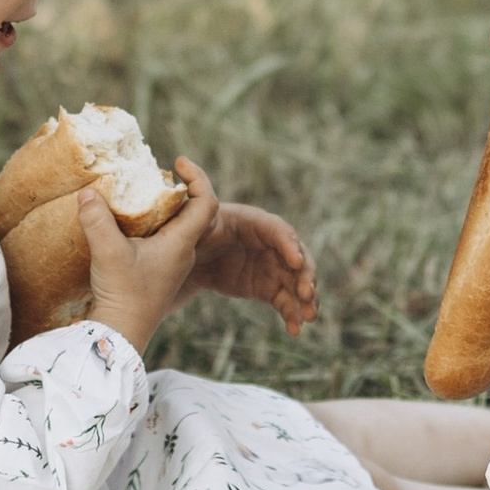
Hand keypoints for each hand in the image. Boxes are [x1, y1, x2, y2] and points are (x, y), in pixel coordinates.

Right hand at [81, 163, 219, 357]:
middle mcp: (183, 253)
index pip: (207, 203)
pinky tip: (128, 224)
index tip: (177, 162)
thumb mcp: (108, 252)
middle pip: (194, 212)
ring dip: (163, 208)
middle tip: (155, 176)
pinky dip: (151, 225)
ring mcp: (171, 265)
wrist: (119, 338)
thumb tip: (88, 192)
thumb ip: (97, 219)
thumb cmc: (123, 296)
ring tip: (140, 194)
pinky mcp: (157, 273)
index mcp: (181, 244)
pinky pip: (163, 240)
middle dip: (178, 189)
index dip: (198, 177)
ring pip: (178, 227)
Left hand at [177, 181, 318, 334]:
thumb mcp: (189, 214)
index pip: (276, 228)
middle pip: (296, 255)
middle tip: (308, 294)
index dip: (287, 243)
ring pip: (296, 280)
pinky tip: (295, 330)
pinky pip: (285, 301)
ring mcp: (270, 265)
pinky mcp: (268, 286)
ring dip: (305, 297)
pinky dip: (292, 314)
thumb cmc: (187, 232)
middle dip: (305, 274)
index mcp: (251, 221)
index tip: (295, 261)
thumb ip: (193, 191)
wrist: (183, 261)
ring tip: (308, 317)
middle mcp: (267, 242)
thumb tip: (180, 159)